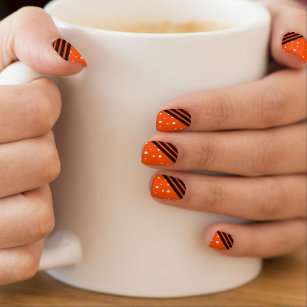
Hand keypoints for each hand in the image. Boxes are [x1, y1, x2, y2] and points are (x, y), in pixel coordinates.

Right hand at [0, 7, 85, 284]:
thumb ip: (32, 38)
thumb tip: (71, 59)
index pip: (36, 110)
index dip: (45, 105)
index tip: (33, 104)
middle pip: (44, 163)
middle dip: (40, 150)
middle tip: (17, 145)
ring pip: (38, 215)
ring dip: (34, 197)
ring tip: (11, 184)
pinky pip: (25, 257)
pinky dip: (26, 240)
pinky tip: (9, 215)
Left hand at [142, 3, 305, 256]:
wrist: (296, 107)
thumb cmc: (275, 64)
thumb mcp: (279, 28)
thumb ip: (287, 20)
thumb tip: (289, 45)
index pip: (271, 103)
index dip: (219, 111)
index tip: (165, 117)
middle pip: (265, 153)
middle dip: (204, 155)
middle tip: (152, 152)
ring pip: (272, 197)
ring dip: (214, 197)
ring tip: (162, 189)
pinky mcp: (306, 216)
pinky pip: (289, 236)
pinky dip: (252, 242)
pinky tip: (211, 238)